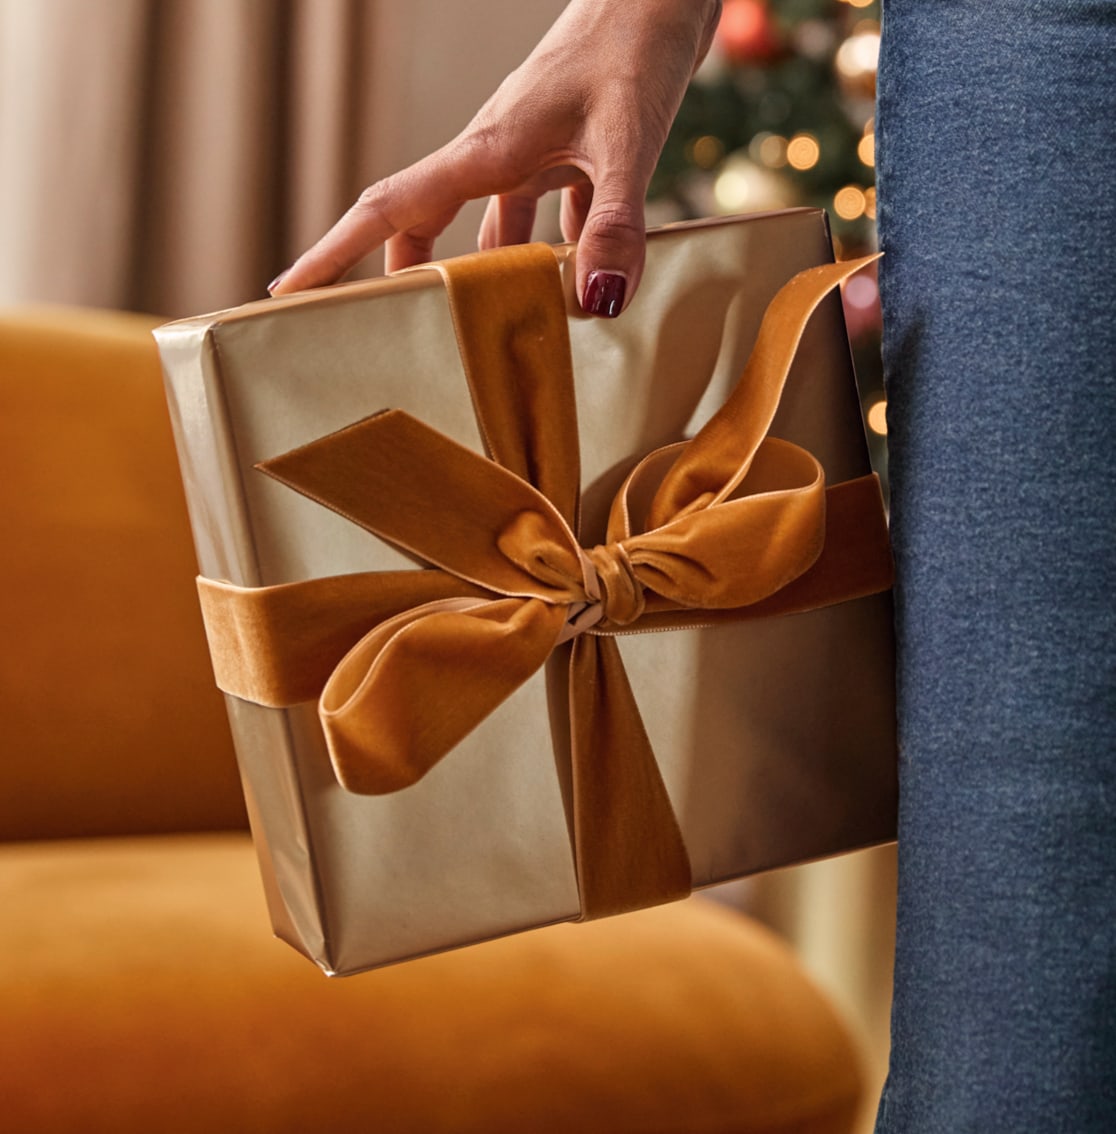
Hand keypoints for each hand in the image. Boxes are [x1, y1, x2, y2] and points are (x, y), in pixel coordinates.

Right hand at [270, 0, 721, 315]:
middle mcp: (497, 154)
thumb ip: (613, 224)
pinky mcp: (568, 153)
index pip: (390, 207)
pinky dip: (560, 254)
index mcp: (486, 150)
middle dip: (401, 276)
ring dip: (490, 277)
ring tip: (491, 330)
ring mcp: (531, 153)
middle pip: (426, 224)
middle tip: (386, 330)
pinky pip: (549, 217)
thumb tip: (597, 302)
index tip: (290, 291)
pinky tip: (583, 285)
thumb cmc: (634, 43)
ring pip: (491, 230)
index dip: (336, 252)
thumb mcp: (625, 140)